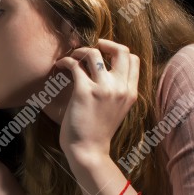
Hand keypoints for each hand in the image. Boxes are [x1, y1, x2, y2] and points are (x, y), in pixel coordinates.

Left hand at [55, 38, 139, 164]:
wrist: (88, 151)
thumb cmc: (97, 132)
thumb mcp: (117, 110)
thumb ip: (116, 92)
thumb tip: (105, 74)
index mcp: (131, 93)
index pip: (134, 60)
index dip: (118, 51)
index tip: (104, 54)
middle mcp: (120, 88)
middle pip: (121, 50)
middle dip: (105, 43)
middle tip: (91, 47)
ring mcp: (104, 89)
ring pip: (95, 53)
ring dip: (80, 51)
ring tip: (71, 57)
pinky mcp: (85, 91)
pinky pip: (75, 65)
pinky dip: (65, 61)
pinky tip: (59, 66)